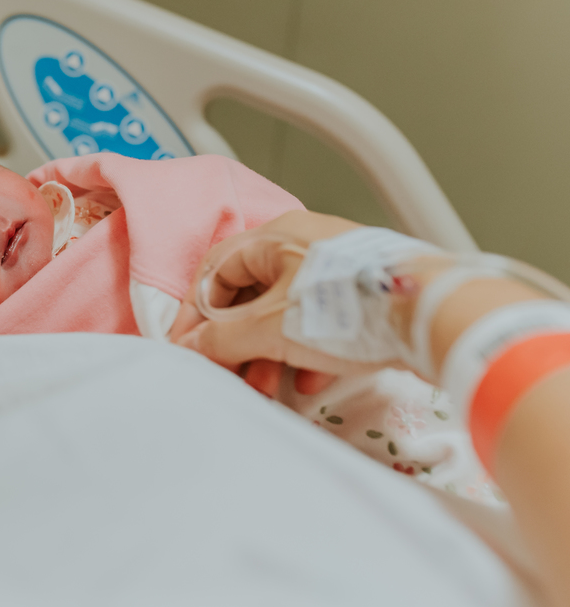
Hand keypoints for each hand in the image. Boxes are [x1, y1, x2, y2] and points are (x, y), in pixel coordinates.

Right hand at [170, 211, 380, 394]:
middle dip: (233, 340)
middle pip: (249, 293)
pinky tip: (306, 382)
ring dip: (266, 352)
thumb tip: (189, 346)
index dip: (194, 313)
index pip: (215, 269)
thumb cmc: (351, 308)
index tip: (186, 349)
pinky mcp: (363, 299)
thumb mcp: (273, 327)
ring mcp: (336, 271)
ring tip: (264, 386)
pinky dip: (303, 353)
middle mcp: (305, 246)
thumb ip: (223, 338)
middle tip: (225, 373)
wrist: (438, 316)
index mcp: (277, 237)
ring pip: (283, 312)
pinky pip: (318, 324)